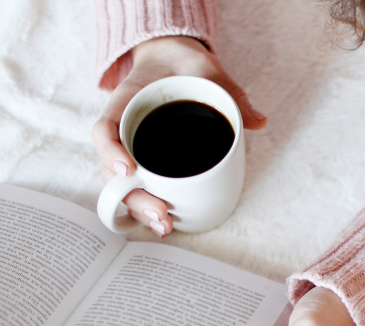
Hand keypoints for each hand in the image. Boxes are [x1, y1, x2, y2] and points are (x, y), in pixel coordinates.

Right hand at [91, 36, 266, 237]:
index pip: (105, 129)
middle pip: (111, 170)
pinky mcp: (146, 161)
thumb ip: (229, 91)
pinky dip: (147, 206)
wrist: (172, 60)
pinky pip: (139, 186)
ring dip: (139, 209)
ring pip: (122, 185)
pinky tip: (166, 224)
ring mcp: (132, 148)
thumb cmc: (182, 64)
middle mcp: (123, 130)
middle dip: (133, 197)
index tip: (129, 170)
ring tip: (165, 226)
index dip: (111, 151)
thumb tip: (259, 121)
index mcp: (126, 102)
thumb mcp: (206, 69)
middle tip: (161, 214)